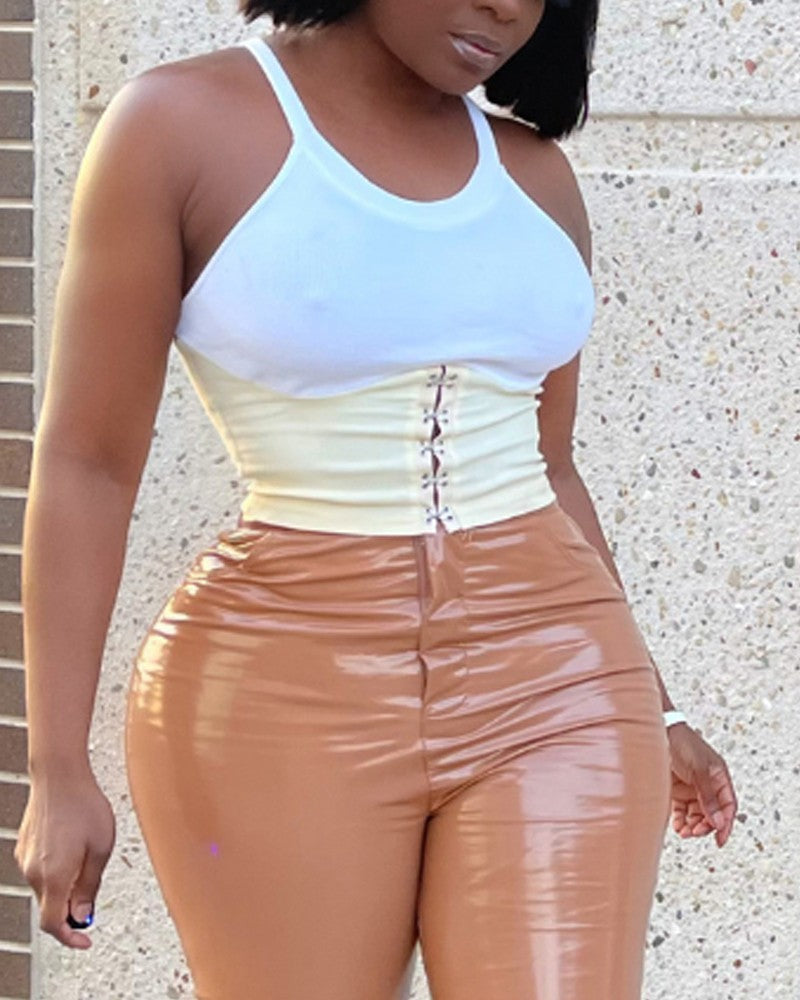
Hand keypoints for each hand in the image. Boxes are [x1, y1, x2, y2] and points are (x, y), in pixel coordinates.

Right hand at [13, 768, 115, 948]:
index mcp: (54, 876)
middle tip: (93, 894)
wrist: (58, 775)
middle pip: (50, 907)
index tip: (84, 941)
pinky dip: (56, 871)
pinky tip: (72, 846)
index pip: (54, 924)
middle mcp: (33, 872)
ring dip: (64, 887)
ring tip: (86, 857)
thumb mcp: (101, 847)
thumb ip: (91, 885)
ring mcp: (25, 858)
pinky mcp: (23, 847)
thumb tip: (84, 913)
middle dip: (71, 908)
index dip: (70, 937)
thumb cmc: (84, 805)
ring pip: (46, 888)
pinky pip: (40, 870)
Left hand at [666, 723, 736, 847]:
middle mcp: (707, 784)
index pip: (728, 806)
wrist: (657, 730)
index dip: (726, 824)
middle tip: (695, 832)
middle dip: (705, 826)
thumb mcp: (698, 769)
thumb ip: (707, 795)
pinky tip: (677, 826)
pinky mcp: (677, 790)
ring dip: (692, 826)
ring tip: (684, 831)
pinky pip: (682, 810)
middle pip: (712, 814)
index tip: (720, 840)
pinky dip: (681, 820)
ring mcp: (692, 788)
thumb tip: (718, 821)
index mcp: (719, 777)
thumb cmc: (681, 742)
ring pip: (697, 815)